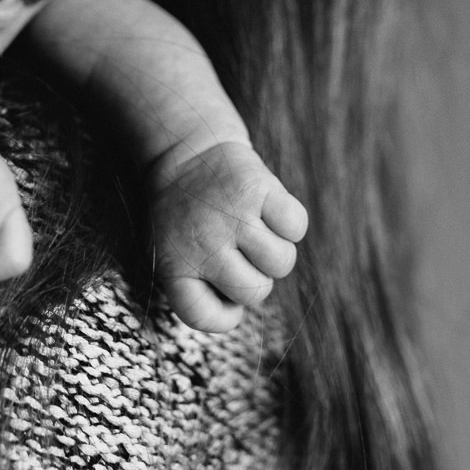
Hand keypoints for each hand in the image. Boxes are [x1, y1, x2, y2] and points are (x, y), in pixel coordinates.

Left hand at [145, 140, 307, 332]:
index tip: (225, 299)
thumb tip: (239, 312)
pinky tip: (268, 211)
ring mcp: (232, 215)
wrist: (186, 154)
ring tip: (254, 231)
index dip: (223, 316)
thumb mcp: (173, 253)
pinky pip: (296, 226)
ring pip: (281, 263)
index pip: (202, 316)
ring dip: (276, 251)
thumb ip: (199, 288)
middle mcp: (202, 243)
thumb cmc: (186, 216)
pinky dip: (290, 222)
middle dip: (257, 279)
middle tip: (241, 253)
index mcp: (174, 264)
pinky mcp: (258, 188)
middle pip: (255, 293)